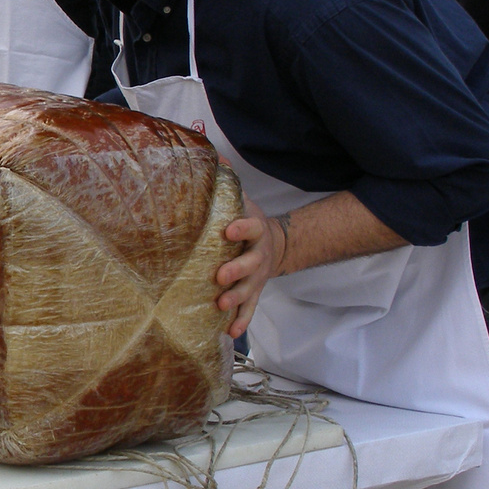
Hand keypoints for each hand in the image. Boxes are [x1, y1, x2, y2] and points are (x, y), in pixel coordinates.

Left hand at [215, 194, 286, 338]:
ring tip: (222, 306)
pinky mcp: (254, 293)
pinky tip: (230, 332)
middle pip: (250, 264)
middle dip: (236, 271)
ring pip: (249, 290)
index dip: (241, 228)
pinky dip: (242, 321)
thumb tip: (215, 156)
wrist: (274, 244)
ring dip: (237, 299)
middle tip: (220, 277)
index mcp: (254, 231)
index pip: (250, 228)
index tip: (228, 229)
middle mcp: (257, 256)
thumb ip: (228, 182)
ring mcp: (257, 277)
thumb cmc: (246, 221)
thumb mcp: (241, 200)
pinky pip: (250, 309)